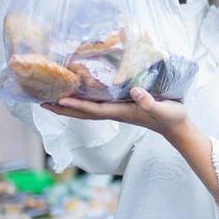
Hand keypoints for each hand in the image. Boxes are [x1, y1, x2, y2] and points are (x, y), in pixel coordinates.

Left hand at [42, 87, 189, 138]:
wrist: (176, 127)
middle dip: (63, 109)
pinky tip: (77, 96)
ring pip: (87, 110)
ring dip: (68, 107)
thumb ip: (149, 101)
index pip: (94, 110)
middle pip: (83, 113)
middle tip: (42, 103)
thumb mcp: (163, 108)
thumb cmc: (171, 117)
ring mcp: (117, 111)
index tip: (59, 100)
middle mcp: (115, 113)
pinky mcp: (121, 107)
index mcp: (122, 113)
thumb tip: (134, 91)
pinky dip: (82, 102)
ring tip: (51, 100)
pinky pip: (96, 105)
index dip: (77, 105)